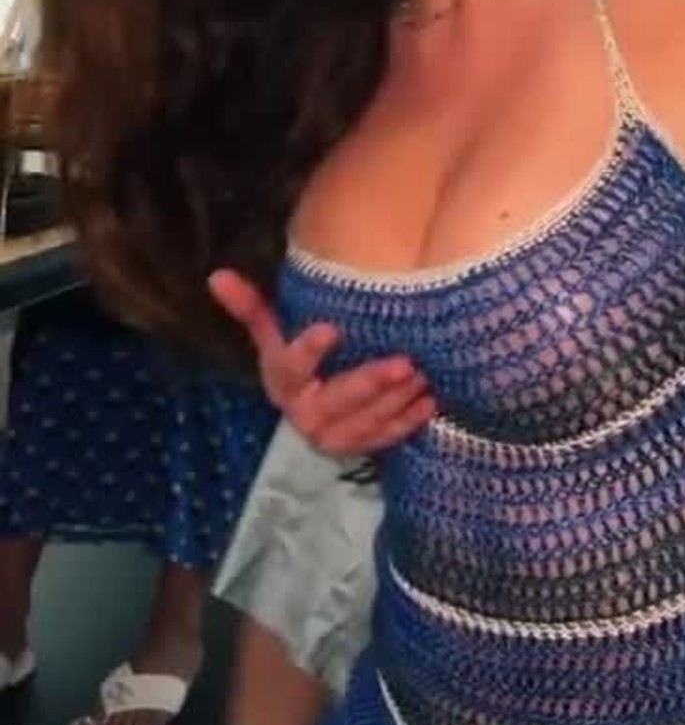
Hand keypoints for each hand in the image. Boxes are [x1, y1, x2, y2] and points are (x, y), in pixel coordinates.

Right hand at [209, 268, 435, 456]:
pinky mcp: (359, 449)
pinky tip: (429, 401)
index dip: (309, 350)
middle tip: (405, 361)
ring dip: (396, 400)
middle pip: (338, 400)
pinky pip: (385, 439)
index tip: (332, 328)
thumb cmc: (296, 363)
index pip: (292, 367)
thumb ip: (251, 308)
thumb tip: (216, 275)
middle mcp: (305, 415)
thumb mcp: (274, 336)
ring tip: (422, 374)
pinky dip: (408, 422)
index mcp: (283, 383)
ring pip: (367, 422)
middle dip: (371, 382)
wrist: (309, 411)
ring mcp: (333, 438)